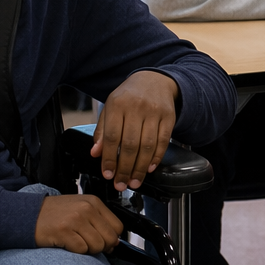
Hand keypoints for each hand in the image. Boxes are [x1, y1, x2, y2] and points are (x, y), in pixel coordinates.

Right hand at [35, 195, 122, 254]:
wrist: (28, 214)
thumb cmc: (54, 214)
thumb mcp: (80, 209)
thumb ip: (98, 221)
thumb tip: (115, 242)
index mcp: (93, 202)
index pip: (118, 226)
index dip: (112, 238)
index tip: (103, 241)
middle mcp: (86, 208)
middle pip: (110, 238)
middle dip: (102, 247)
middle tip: (88, 245)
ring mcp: (75, 219)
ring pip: (97, 246)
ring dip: (88, 250)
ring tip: (76, 242)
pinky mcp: (64, 231)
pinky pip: (81, 249)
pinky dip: (75, 251)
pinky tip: (67, 243)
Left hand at [92, 70, 179, 190]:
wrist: (154, 80)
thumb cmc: (128, 96)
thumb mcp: (110, 108)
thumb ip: (102, 131)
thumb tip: (95, 153)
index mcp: (117, 105)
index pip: (111, 136)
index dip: (109, 158)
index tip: (108, 174)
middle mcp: (136, 107)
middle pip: (130, 144)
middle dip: (125, 168)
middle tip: (121, 184)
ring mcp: (155, 112)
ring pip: (147, 145)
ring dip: (140, 167)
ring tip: (134, 181)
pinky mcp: (169, 116)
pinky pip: (163, 141)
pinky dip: (156, 157)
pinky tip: (149, 168)